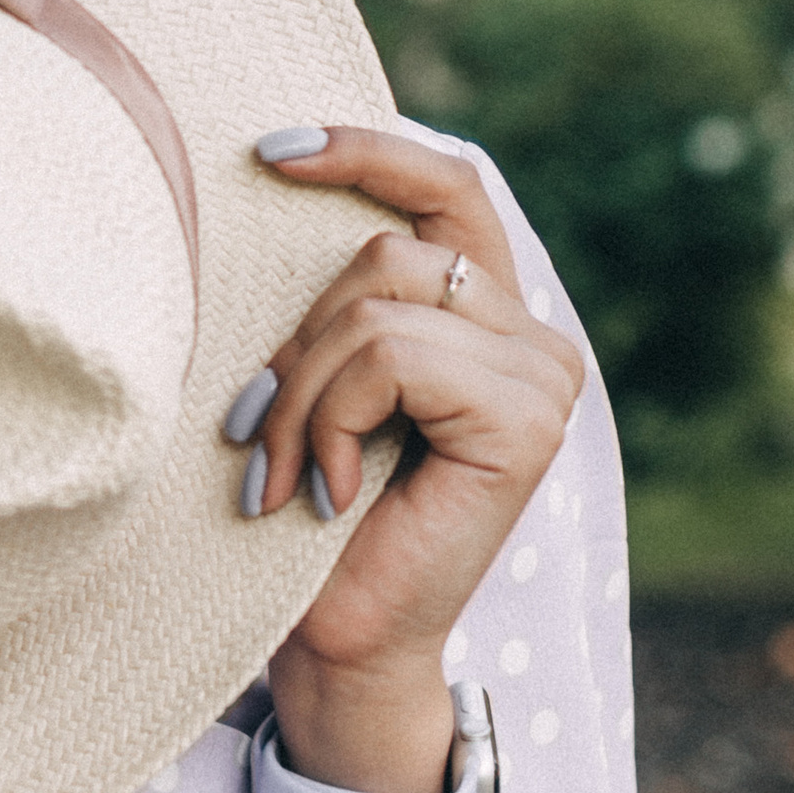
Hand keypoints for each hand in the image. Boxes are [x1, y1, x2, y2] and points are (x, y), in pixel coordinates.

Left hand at [231, 127, 584, 792]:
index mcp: (490, 315)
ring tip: (281, 470)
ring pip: (378, 303)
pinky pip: (392, 356)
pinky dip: (330, 418)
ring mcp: (543, 378)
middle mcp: (535, 337)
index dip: (365, 151)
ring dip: (300, 390)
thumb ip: (340, 297)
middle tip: (250, 430)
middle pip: (384, 250)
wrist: (339, 642)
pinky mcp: (526, 422)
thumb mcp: (319, 377)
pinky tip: (326, 492)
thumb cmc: (314, 512)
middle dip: (296, 341)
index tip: (268, 150)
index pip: (447, 187)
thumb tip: (281, 175)